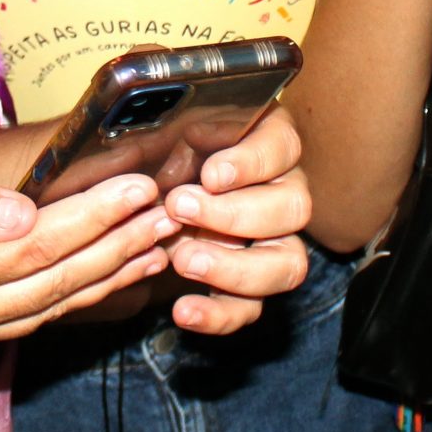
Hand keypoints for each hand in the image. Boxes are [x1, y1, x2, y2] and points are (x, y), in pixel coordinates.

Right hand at [0, 152, 175, 359]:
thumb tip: (24, 212)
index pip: (41, 244)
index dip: (97, 216)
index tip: (142, 187)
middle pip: (57, 283)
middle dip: (120, 247)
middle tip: (175, 216)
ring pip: (49, 307)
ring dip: (109, 277)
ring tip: (161, 247)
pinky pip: (27, 318)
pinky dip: (72, 296)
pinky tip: (105, 277)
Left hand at [162, 104, 311, 333]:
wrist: (138, 193)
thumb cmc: (155, 144)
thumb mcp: (160, 120)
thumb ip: (174, 116)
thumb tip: (184, 120)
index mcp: (266, 142)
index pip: (282, 148)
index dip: (251, 163)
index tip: (210, 174)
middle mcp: (282, 192)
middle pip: (293, 208)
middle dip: (235, 214)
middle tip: (179, 209)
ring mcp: (272, 242)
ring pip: (287, 264)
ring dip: (236, 268)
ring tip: (183, 260)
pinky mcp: (248, 286)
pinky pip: (252, 308)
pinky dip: (220, 315)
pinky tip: (184, 311)